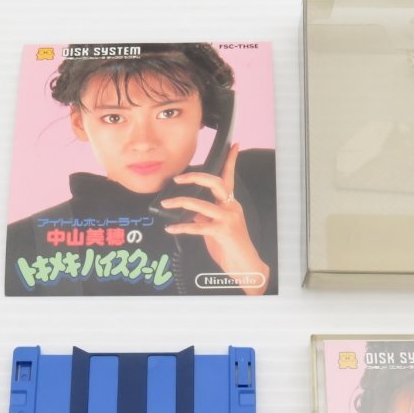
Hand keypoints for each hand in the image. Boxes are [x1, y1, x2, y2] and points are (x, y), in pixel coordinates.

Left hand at [160, 144, 269, 295]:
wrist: (245, 267)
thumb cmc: (231, 247)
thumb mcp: (217, 227)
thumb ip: (206, 217)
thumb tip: (190, 211)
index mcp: (230, 204)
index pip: (230, 178)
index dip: (231, 160)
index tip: (233, 145)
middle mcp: (231, 208)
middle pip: (215, 183)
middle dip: (195, 177)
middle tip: (178, 178)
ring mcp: (228, 219)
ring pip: (202, 204)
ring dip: (181, 202)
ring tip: (168, 202)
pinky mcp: (222, 233)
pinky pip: (197, 227)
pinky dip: (181, 226)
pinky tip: (171, 227)